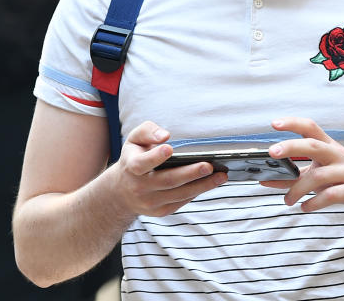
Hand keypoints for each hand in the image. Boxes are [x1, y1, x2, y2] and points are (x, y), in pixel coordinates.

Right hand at [112, 121, 226, 216]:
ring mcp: (150, 202)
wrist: (121, 191)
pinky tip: (211, 183)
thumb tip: (164, 136)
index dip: (155, 157)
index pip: (142, 163)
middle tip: (210, 166)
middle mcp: (140, 187)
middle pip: (168, 180)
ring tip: (221, 176)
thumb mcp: (134, 140)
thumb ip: (147, 131)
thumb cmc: (134, 158)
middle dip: (190, 173)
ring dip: (202, 186)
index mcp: (132, 167)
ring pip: (179, 194)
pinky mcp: (160, 211)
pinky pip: (181, 201)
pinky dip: (197, 192)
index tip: (169, 148)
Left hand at [260, 117, 343, 218]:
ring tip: (287, 200)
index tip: (274, 123)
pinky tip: (305, 207)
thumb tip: (266, 179)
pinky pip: (330, 195)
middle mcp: (340, 155)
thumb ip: (297, 176)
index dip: (292, 123)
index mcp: (331, 147)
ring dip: (297, 189)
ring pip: (318, 176)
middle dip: (291, 147)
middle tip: (272, 152)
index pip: (311, 128)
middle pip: (313, 145)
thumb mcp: (324, 175)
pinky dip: (314, 203)